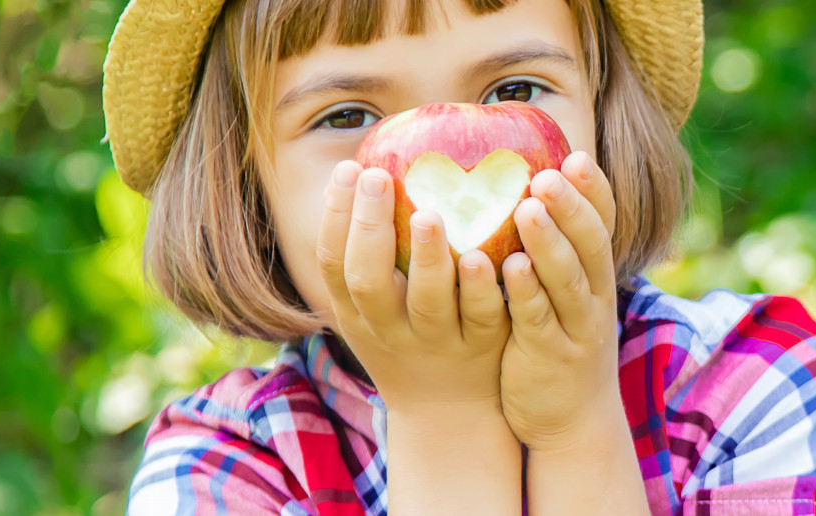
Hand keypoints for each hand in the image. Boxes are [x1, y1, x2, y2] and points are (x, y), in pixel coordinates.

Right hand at [316, 160, 511, 407]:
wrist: (448, 412)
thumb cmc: (408, 336)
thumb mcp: (373, 307)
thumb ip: (369, 251)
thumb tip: (366, 168)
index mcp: (357, 313)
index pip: (333, 263)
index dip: (335, 216)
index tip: (349, 169)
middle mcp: (390, 328)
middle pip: (368, 280)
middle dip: (370, 227)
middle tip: (379, 175)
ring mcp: (437, 340)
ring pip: (427, 302)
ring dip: (425, 258)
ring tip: (428, 215)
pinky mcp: (482, 347)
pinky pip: (482, 317)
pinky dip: (480, 289)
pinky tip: (481, 259)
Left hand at [498, 151, 625, 450]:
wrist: (571, 419)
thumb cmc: (555, 342)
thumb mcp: (562, 294)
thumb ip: (547, 250)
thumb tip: (513, 191)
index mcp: (596, 275)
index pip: (604, 224)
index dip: (594, 191)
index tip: (575, 156)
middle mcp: (594, 296)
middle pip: (591, 244)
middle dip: (571, 206)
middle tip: (548, 173)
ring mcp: (576, 327)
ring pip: (568, 279)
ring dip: (549, 242)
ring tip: (528, 208)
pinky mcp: (551, 356)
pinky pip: (540, 319)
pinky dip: (528, 292)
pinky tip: (510, 268)